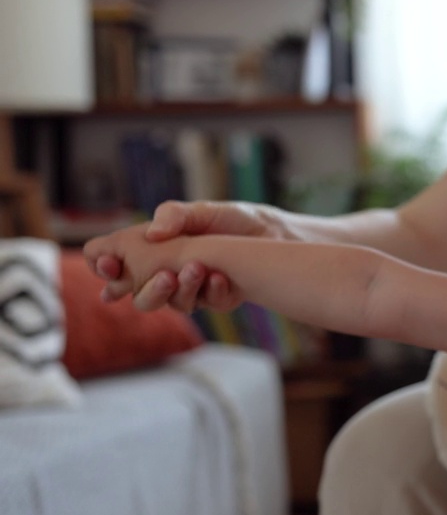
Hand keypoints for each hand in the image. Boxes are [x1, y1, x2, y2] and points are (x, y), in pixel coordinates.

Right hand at [86, 200, 271, 311]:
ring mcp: (191, 289)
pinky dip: (213, 290)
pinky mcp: (217, 298)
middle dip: (148, 291)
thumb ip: (175, 215)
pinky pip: (208, 303)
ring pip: (174, 304)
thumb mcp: (202, 210)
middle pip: (140, 298)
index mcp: (151, 250)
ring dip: (183, 289)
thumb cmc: (232, 219)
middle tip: (165, 275)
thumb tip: (152, 234)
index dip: (104, 268)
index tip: (111, 264)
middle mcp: (166, 273)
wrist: (274, 233)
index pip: (112, 266)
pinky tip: (221, 277)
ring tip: (198, 268)